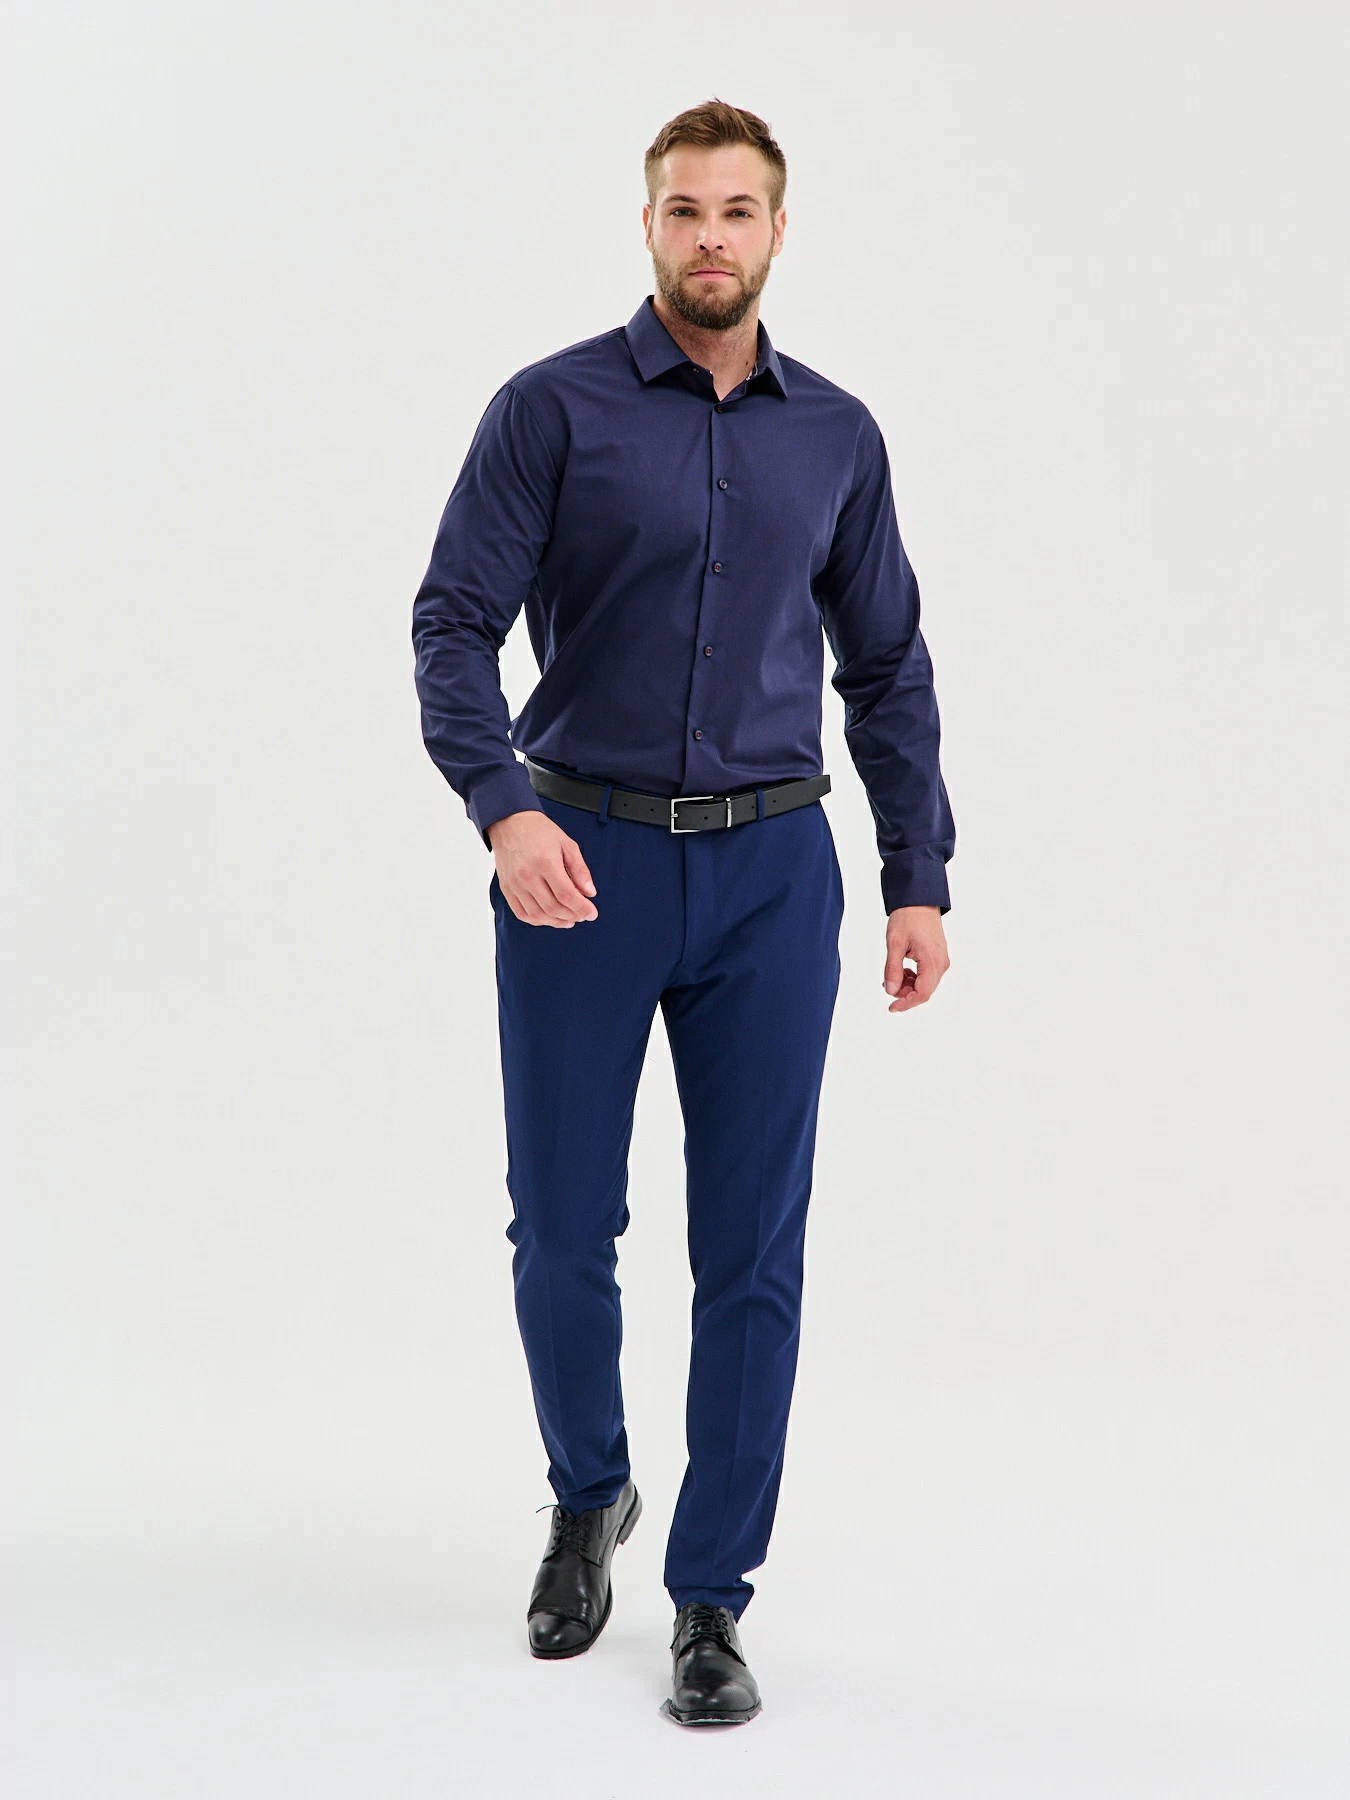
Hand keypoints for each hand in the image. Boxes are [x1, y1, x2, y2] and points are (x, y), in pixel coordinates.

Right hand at [487, 810, 597, 926]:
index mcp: (546, 863)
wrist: (510, 822)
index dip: (582, 908)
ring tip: (569, 920)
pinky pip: (522, 913)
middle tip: (582, 916)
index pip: (566, 895)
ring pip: (538, 915)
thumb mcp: (567, 844)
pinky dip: (538, 920)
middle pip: (553, 908)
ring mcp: (515, 884)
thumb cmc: (539, 832)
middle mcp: (528, 876)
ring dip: (556, 922)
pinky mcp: (507, 889)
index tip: (592, 914)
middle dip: (572, 916)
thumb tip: (590, 893)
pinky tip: (550, 917)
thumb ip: (580, 870)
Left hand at [883, 906, 948, 1012]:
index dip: (906, 1003)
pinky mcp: (938, 957)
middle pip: (925, 991)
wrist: (919, 900)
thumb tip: (891, 991)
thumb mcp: (894, 943)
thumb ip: (893, 969)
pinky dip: (914, 977)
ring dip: (909, 985)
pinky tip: (902, 969)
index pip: (922, 993)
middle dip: (905, 993)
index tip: (892, 1007)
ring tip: (893, 974)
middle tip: (887, 983)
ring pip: (926, 984)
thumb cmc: (907, 917)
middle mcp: (941, 963)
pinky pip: (927, 975)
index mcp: (932, 960)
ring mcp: (941, 960)